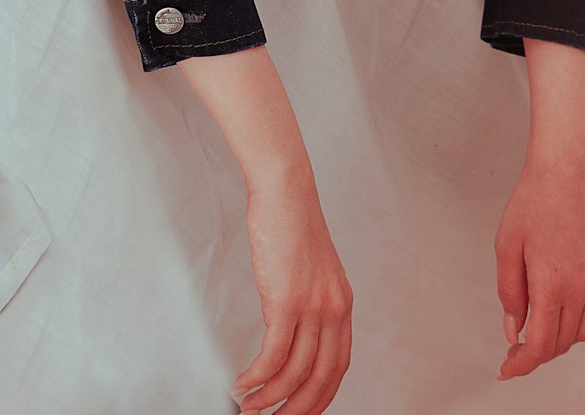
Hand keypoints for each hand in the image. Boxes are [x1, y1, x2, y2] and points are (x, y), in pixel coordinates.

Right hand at [232, 168, 352, 413]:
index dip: (319, 398)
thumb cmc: (292, 225)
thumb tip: (287, 332)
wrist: (287, 192)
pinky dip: (257, 378)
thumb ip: (308, 302)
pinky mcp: (286, 301)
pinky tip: (242, 383)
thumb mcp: (312, 270)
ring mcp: (312, 307)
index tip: (299, 412)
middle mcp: (333, 310)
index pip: (338, 367)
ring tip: (248, 407)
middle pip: (320, 380)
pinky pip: (273, 356)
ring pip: (293, 374)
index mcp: (341, 304)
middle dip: (295, 410)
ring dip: (268, 399)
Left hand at [495, 142, 584, 379]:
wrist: (567, 168)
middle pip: (562, 343)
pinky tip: (564, 311)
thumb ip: (510, 294)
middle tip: (516, 348)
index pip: (541, 345)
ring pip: (583, 332)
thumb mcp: (506, 247)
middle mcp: (583, 286)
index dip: (522, 364)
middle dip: (537, 353)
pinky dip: (582, 321)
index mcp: (553, 284)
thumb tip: (514, 330)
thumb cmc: (533, 200)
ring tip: (539, 327)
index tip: (507, 368)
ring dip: (561, 339)